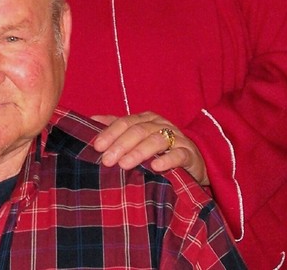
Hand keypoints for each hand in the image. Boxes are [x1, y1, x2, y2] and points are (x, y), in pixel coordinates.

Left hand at [92, 111, 208, 184]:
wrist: (194, 160)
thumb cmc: (160, 148)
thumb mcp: (139, 136)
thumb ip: (117, 126)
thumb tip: (91, 120)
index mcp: (146, 118)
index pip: (125, 122)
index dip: (110, 133)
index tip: (97, 146)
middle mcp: (161, 124)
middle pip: (138, 130)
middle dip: (121, 145)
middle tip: (107, 160)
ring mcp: (177, 138)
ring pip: (156, 141)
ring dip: (139, 152)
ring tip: (124, 165)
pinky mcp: (189, 153)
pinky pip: (178, 155)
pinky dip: (167, 160)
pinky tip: (156, 167)